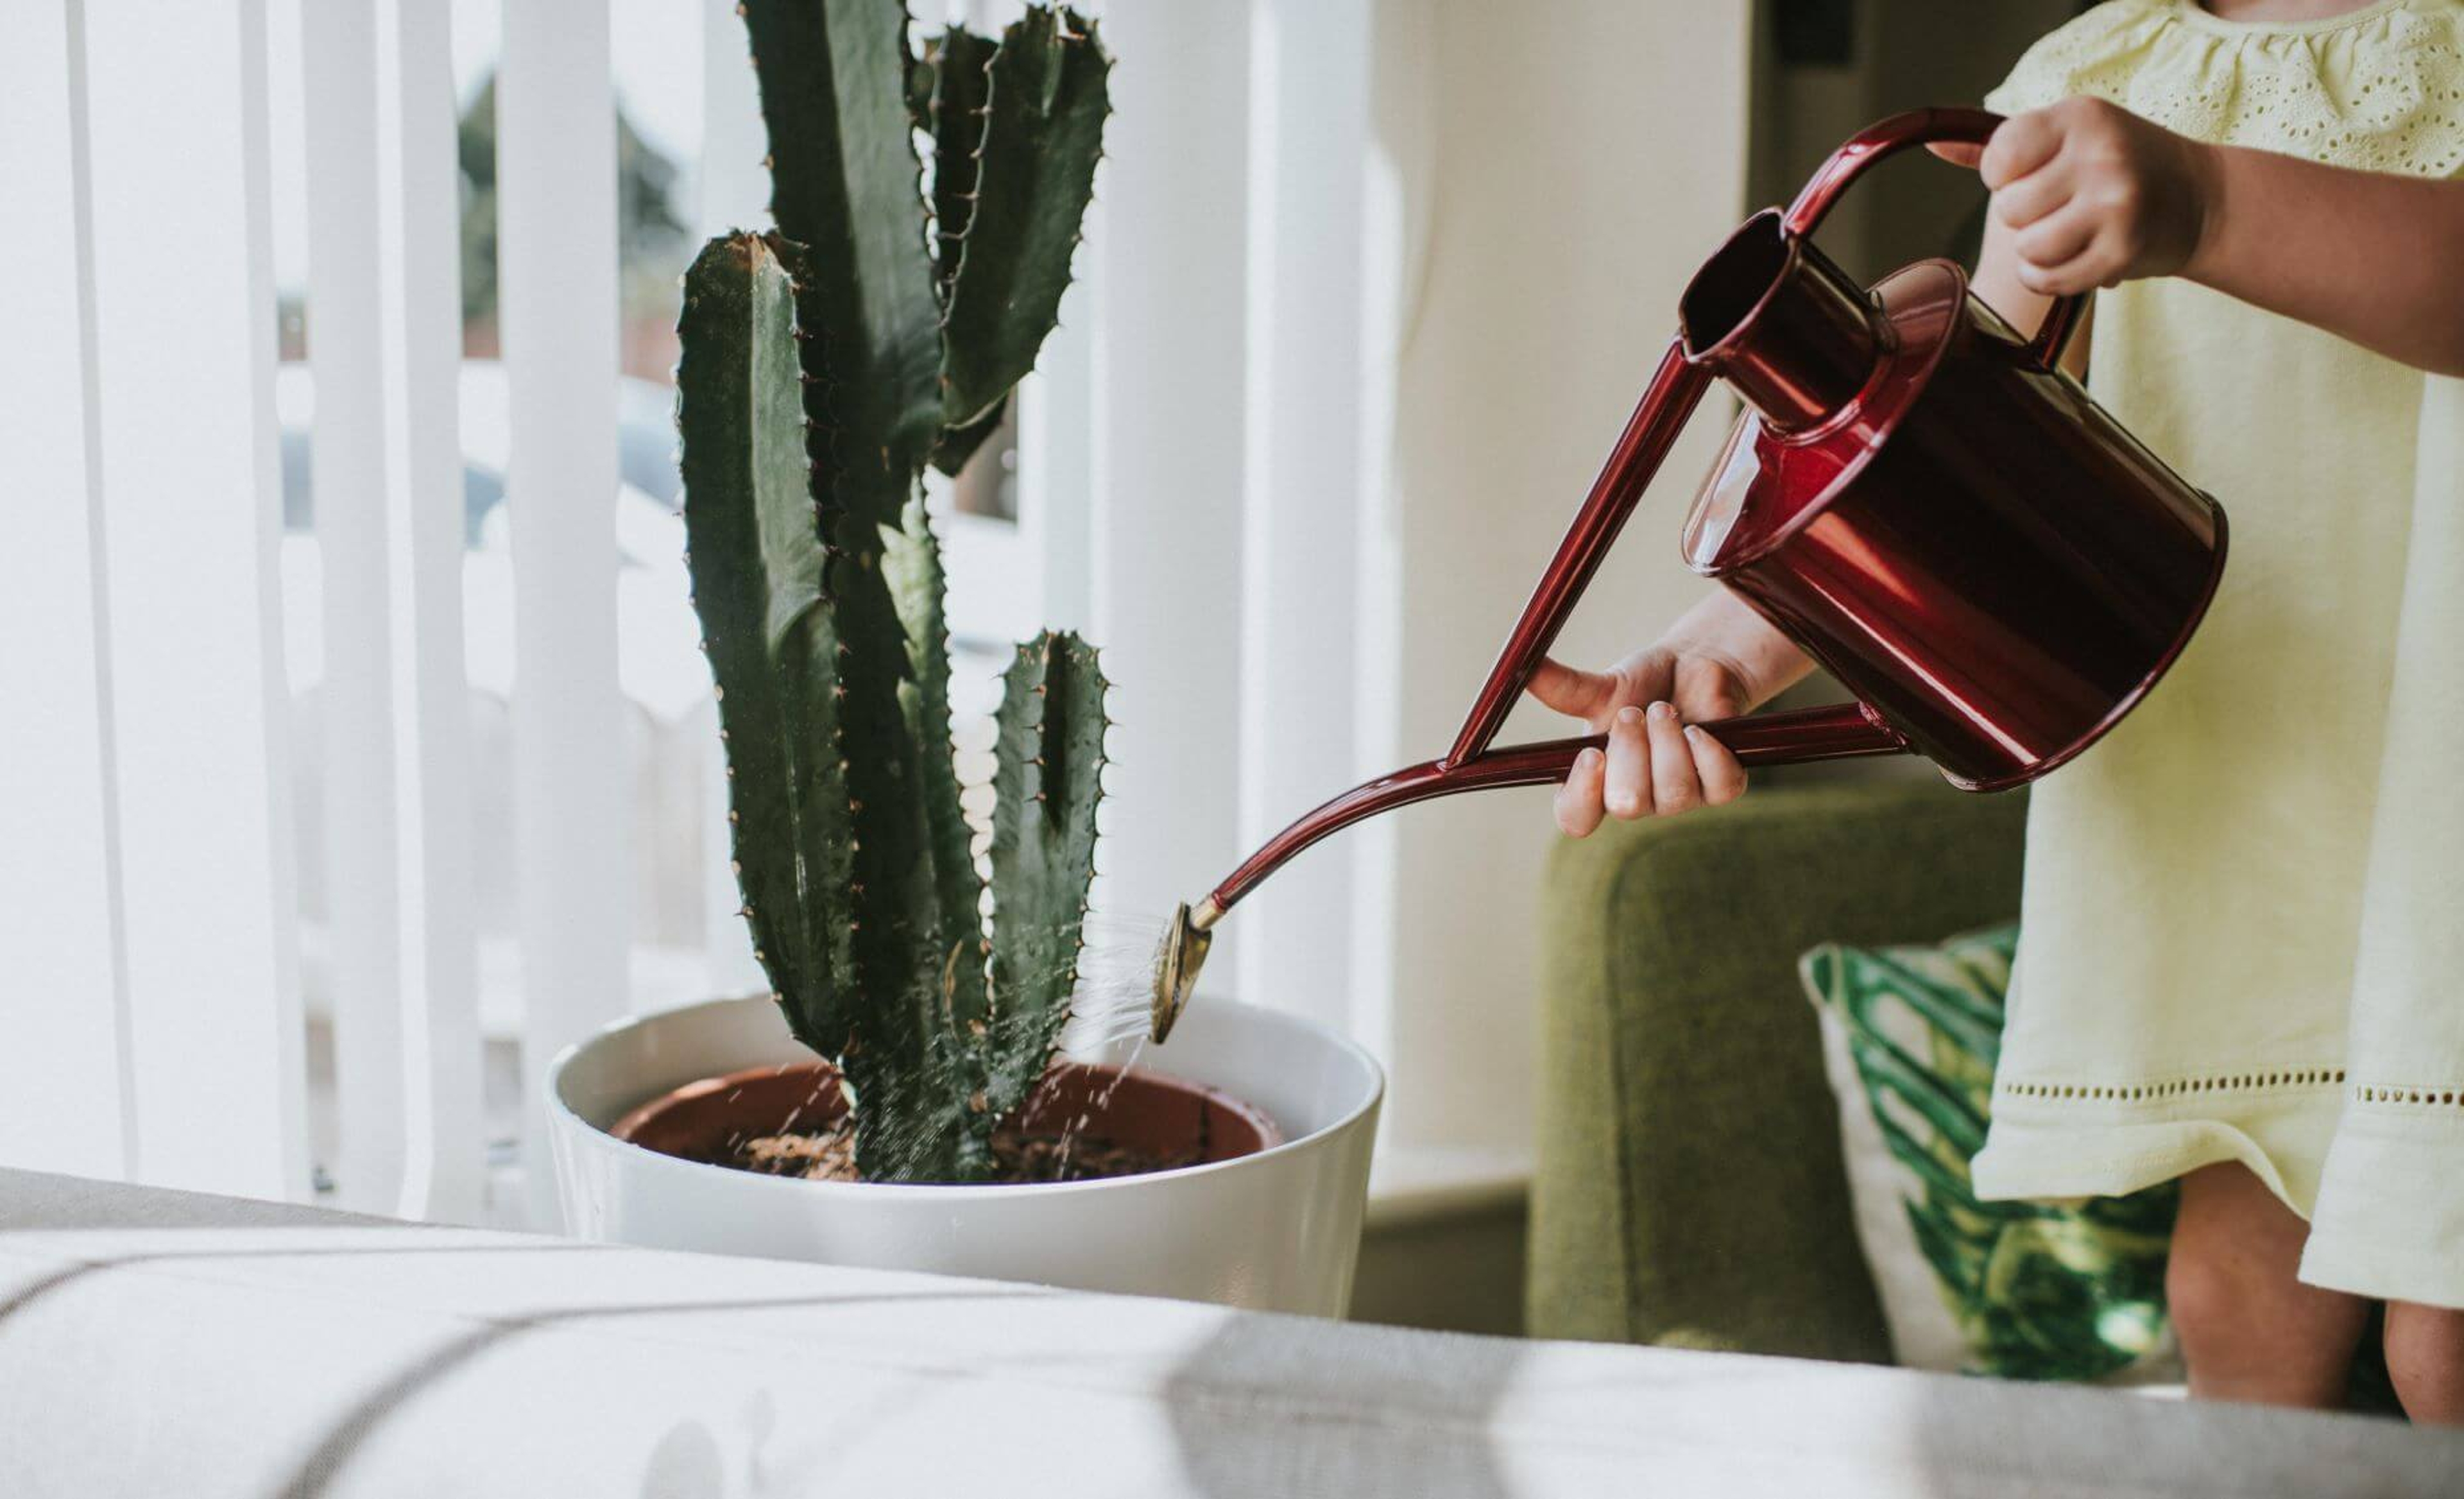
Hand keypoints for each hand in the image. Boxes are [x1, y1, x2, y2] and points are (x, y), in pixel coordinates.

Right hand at [1526, 644, 1753, 836]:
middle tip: (1634, 712)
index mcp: (1595, 785)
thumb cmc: (1642, 686)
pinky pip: (1719, 786)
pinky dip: (1708, 752)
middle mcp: (1636, 799)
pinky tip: (1699, 729)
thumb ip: (1563, 688)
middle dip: (1631, 753)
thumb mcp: (1601, 688)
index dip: (1582, 795)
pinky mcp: (1720, 786)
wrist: (1694, 670)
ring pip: (1674, 793)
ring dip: (1668, 742)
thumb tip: (1522, 668)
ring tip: (1664, 710)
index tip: (1591, 753)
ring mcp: (1678, 798)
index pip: (1576, 819)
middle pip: (1627, 805)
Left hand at [1935, 97, 2217, 295]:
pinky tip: (2074, 259)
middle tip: (2062, 207)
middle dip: (2025, 216)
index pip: (1999, 156)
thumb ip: (2003, 145)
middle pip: (2009, 207)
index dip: (2003, 176)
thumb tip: (1935, 145)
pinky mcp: (2122, 251)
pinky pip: (2049, 278)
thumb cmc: (2120, 165)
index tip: (2031, 175)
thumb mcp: (2071, 136)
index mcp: (2079, 116)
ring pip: (2027, 246)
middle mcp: (2100, 154)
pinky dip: (2050, 277)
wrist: (2201, 200)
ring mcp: (2114, 203)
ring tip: (2069, 234)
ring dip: (2038, 251)